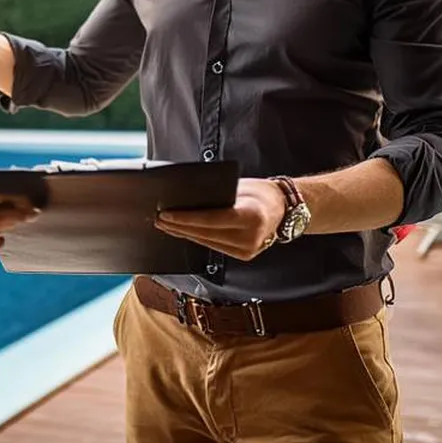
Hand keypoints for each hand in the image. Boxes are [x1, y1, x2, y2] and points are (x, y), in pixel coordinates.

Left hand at [154, 178, 287, 259]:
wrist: (283, 209)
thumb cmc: (259, 192)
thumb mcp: (239, 187)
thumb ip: (216, 196)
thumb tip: (183, 200)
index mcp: (251, 216)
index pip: (210, 219)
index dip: (185, 218)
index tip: (165, 214)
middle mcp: (251, 237)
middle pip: (205, 234)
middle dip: (178, 227)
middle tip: (158, 219)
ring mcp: (249, 250)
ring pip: (207, 243)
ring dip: (184, 234)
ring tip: (165, 225)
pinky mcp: (245, 256)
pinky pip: (214, 247)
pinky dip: (198, 239)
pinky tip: (183, 232)